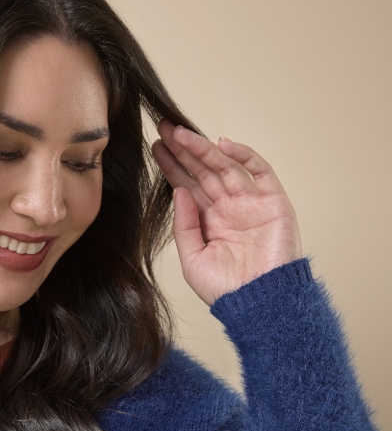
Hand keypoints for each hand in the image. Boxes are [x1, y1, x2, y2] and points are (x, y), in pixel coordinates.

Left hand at [151, 121, 302, 305]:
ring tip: (180, 133)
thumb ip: (184, 226)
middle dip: (184, 151)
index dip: (173, 167)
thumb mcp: (193, 259)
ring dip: (203, 149)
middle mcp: (229, 209)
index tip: (156, 148)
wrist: (258, 302)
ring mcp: (251, 203)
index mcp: (209, 222)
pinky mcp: (273, 202)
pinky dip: (243, 155)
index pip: (188, 187)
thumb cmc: (225, 289)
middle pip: (203, 172)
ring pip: (225, 167)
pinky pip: (259, 171)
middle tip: (163, 129)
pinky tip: (221, 144)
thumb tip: (179, 192)